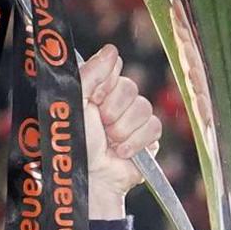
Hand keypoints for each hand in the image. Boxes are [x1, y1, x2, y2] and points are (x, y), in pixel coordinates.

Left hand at [81, 45, 158, 219]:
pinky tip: (122, 152)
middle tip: (100, 126)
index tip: (93, 101)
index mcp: (96, 90)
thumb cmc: (76, 145)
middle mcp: (115, 103)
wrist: (90, 179)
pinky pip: (154, 126)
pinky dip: (136, 142)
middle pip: (130, 87)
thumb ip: (91, 73)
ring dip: (123, 129)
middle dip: (113, 110)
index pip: (112, 68)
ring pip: (143, 107)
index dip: (104, 85)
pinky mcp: (148, 139)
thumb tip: (112, 50)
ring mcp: (132, 120)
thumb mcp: (76, 103)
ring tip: (110, 143)